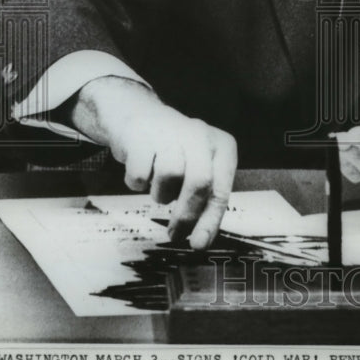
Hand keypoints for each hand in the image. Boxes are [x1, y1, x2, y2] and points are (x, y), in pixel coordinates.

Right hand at [70, 77, 236, 247]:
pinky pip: (140, 174)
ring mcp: (171, 132)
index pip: (220, 189)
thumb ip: (203, 201)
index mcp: (221, 146)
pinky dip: (138, 182)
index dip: (210, 220)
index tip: (199, 244)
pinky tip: (141, 169)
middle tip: (175, 233)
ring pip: (169, 176)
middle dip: (186, 214)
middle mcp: (200, 135)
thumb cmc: (174, 151)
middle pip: (200, 182)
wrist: (138, 115)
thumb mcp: (198, 169)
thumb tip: (201, 241)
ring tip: (158, 185)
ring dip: (160, 192)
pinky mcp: (142, 135)